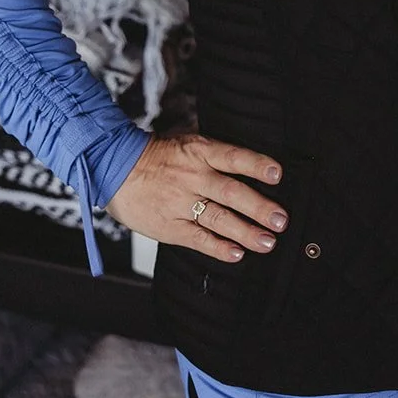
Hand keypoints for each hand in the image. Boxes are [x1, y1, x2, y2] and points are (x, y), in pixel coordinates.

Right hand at [105, 133, 288, 262]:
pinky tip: (237, 254)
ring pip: (219, 219)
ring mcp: (181, 202)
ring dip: (246, 232)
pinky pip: (198, 239)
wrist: (116, 168)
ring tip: (268, 242)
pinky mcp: (170, 226)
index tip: (277, 175)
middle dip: (259, 208)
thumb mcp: (189, 142)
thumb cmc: (159, 155)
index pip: (234, 157)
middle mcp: (193, 177)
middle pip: (231, 193)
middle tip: (281, 220)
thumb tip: (252, 163)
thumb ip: (217, 154)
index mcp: (200, 152)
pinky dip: (219, 248)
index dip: (257, 165)